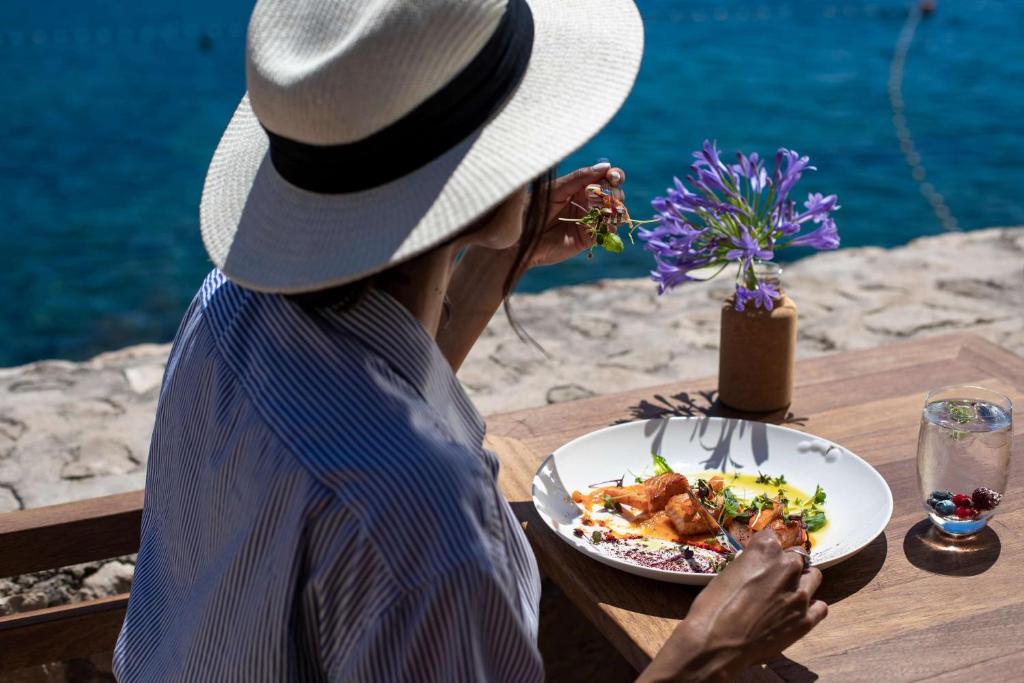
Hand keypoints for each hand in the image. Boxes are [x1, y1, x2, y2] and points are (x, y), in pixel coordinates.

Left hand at [527, 161, 626, 267]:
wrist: (522, 237)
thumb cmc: (535, 208)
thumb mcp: (556, 189)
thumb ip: (579, 178)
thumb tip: (606, 166)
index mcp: (582, 187)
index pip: (606, 178)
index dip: (615, 175)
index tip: (614, 175)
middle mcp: (589, 203)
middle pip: (614, 194)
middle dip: (615, 192)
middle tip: (607, 195)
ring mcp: (591, 220)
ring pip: (615, 212)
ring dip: (616, 208)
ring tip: (607, 209)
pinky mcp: (589, 238)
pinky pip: (607, 231)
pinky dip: (611, 225)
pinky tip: (607, 222)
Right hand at [640, 530, 827, 681]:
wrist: (718, 643)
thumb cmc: (713, 607)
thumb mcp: (726, 574)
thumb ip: (748, 566)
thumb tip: (755, 569)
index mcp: (765, 549)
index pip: (773, 536)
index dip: (766, 549)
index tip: (760, 558)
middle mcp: (788, 566)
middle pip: (796, 557)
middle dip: (785, 565)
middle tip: (772, 579)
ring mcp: (801, 594)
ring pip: (814, 577)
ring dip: (802, 581)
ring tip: (787, 593)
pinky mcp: (806, 619)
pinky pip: (821, 606)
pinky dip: (811, 606)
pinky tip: (797, 611)